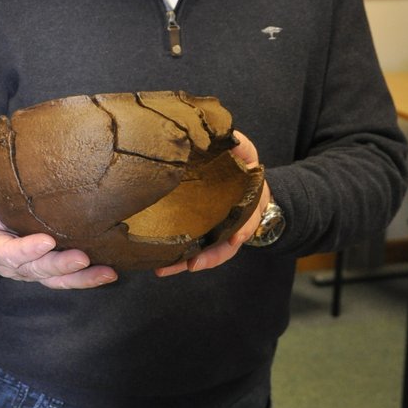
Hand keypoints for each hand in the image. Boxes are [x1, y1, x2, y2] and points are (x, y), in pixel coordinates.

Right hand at [0, 177, 117, 288]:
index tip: (46, 241)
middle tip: (81, 258)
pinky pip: (67, 276)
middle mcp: (13, 265)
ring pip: (56, 278)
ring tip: (105, 273)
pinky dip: (88, 277)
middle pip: (37, 270)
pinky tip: (109, 273)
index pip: (8, 254)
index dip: (26, 250)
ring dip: (81, 278)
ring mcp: (32, 268)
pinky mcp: (48, 266)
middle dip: (60, 265)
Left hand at [155, 131, 269, 277]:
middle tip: (192, 264)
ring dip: (185, 263)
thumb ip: (239, 145)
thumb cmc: (239, 162)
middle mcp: (230, 220)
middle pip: (224, 244)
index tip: (237, 237)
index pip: (247, 220)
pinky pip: (189, 248)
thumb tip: (230, 138)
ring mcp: (213, 227)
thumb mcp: (245, 150)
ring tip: (164, 269)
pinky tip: (161, 265)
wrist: (233, 173)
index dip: (244, 229)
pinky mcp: (196, 229)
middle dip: (209, 257)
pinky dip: (178, 259)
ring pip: (204, 252)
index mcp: (245, 202)